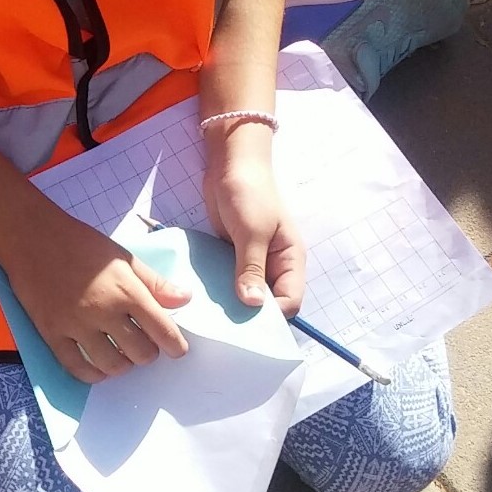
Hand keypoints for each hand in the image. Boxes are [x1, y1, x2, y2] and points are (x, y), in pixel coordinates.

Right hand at [1, 214, 192, 382]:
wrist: (32, 237)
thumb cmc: (80, 243)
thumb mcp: (124, 257)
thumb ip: (155, 282)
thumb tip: (185, 300)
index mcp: (126, 291)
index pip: (163, 331)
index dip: (175, 345)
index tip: (175, 348)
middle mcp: (104, 312)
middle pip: (141, 353)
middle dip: (147, 352)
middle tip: (141, 342)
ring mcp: (76, 325)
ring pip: (112, 366)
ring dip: (123, 364)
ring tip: (120, 353)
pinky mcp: (52, 333)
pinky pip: (76, 368)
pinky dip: (93, 374)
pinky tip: (98, 366)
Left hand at [205, 155, 304, 315]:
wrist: (230, 165)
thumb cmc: (249, 194)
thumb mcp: (251, 232)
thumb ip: (251, 268)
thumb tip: (253, 304)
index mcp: (290, 261)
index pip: (289, 301)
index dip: (271, 317)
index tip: (245, 326)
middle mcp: (274, 265)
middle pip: (267, 303)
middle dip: (249, 315)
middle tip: (223, 326)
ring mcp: (252, 261)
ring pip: (246, 294)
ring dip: (231, 305)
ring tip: (209, 317)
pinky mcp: (231, 255)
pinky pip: (228, 280)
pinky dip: (219, 290)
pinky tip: (201, 299)